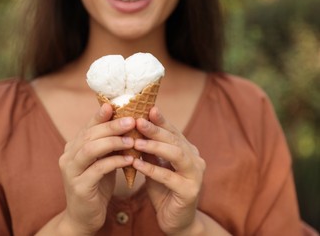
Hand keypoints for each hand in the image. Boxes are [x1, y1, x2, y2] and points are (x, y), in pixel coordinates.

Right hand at [58, 103, 135, 234]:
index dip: (101, 115)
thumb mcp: (103, 161)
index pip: (88, 126)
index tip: (115, 105)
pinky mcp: (79, 187)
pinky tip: (130, 160)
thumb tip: (127, 123)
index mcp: (73, 147)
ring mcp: (71, 171)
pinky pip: (98, 169)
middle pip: (89, 134)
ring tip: (132, 140)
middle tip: (131, 121)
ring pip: (91, 149)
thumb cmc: (97, 185)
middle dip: (112, 126)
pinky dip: (115, 162)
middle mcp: (68, 156)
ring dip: (113, 142)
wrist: (84, 217)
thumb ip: (109, 144)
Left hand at [132, 107, 205, 235]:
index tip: (147, 108)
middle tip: (138, 121)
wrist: (175, 221)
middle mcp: (195, 159)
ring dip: (155, 146)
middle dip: (156, 129)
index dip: (160, 119)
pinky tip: (136, 164)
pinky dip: (152, 169)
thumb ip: (149, 149)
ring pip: (176, 154)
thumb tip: (134, 127)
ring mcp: (195, 175)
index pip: (173, 131)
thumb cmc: (163, 190)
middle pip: (175, 139)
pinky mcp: (190, 191)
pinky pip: (169, 177)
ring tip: (136, 142)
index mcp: (187, 150)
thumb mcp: (155, 165)